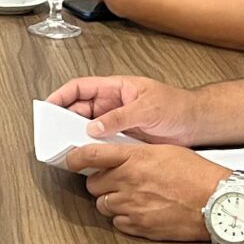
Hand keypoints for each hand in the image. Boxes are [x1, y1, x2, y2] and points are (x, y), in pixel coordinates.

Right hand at [45, 75, 200, 145]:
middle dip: (64, 119)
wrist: (195, 124)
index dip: (61, 95)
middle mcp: (112, 104)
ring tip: (68, 146)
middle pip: (79, 109)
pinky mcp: (122, 138)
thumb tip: (94, 127)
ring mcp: (116, 121)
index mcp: (116, 88)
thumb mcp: (147, 109)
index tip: (48, 106)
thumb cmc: (176, 106)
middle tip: (54, 133)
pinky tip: (88, 156)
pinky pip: (101, 142)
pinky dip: (92, 148)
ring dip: (77, 136)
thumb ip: (119, 117)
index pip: (80, 87)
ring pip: (87, 127)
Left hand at [70, 142, 223, 240]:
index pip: (91, 155)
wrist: (218, 202)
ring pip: (103, 205)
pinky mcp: (140, 226)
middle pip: (93, 184)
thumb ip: (137, 153)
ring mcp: (132, 206)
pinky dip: (123, 218)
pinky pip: (117, 223)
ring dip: (111, 201)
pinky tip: (139, 211)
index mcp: (135, 158)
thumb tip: (117, 156)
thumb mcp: (166, 151)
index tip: (72, 160)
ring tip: (130, 197)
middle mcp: (129, 181)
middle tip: (113, 181)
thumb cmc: (198, 175)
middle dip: (100, 182)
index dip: (75, 158)